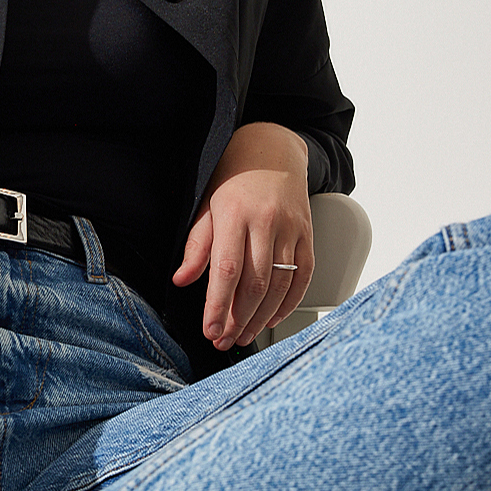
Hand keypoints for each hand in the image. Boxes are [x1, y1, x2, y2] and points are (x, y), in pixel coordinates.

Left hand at [171, 122, 313, 350]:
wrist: (273, 150)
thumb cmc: (233, 179)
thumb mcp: (207, 205)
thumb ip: (197, 245)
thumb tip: (182, 280)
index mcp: (235, 213)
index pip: (227, 270)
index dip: (218, 305)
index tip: (210, 330)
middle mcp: (267, 221)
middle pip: (255, 284)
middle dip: (238, 319)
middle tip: (224, 339)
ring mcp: (292, 229)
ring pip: (280, 285)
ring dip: (260, 318)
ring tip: (243, 334)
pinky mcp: (308, 235)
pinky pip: (303, 277)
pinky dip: (288, 303)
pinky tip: (271, 318)